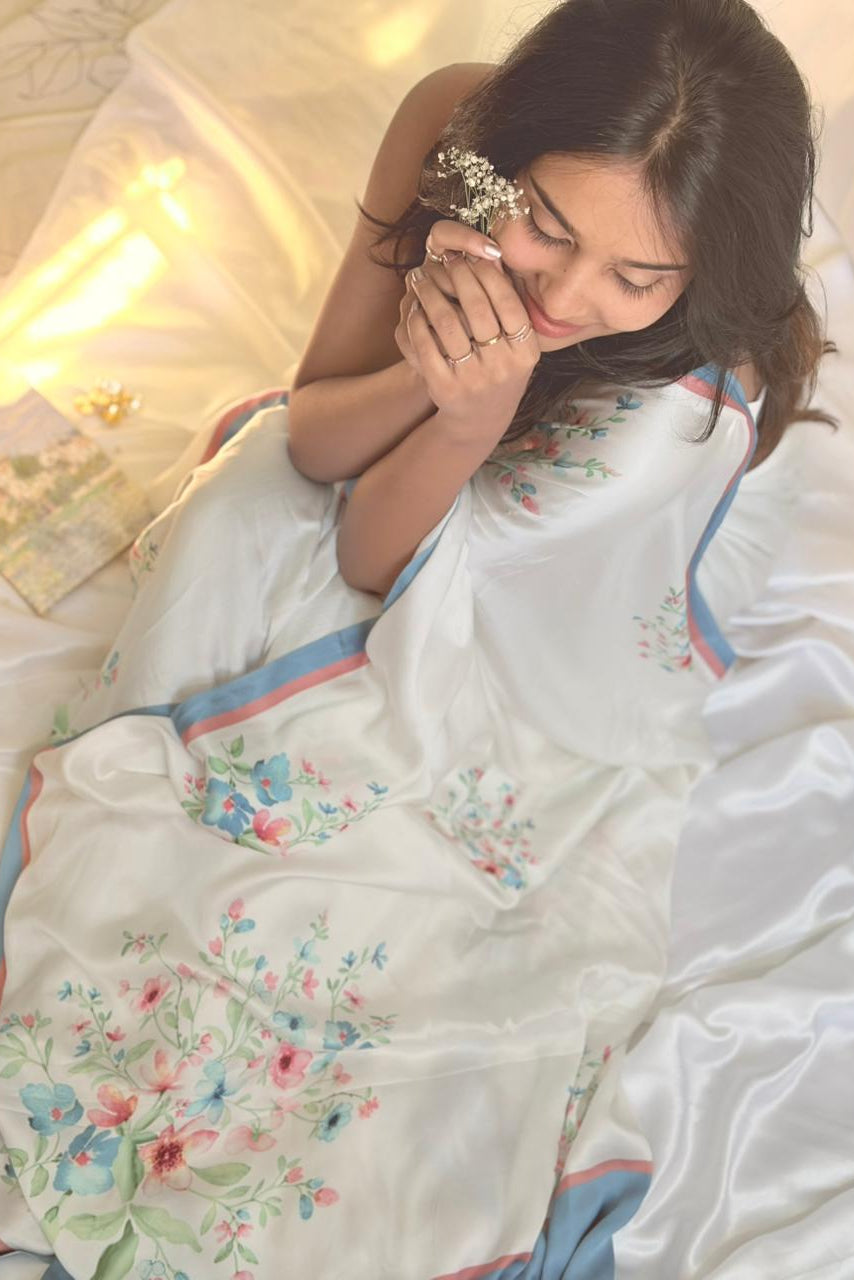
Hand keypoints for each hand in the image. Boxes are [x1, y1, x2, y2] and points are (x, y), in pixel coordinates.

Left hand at [396, 222, 538, 438]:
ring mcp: (474, 378)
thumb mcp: (515, 345)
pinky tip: (413, 307)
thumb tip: (492, 256)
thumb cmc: (499, 369)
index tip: (469, 255)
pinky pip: (426, 345)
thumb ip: (507, 306)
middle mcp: (503, 366)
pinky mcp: (445, 388)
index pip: (506, 301)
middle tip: (442, 258)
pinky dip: (417, 321)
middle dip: (456, 275)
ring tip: (420, 277)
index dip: (486, 273)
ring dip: (430, 293)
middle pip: (477, 308)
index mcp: (526, 351)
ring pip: (448, 323)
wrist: (480, 419)